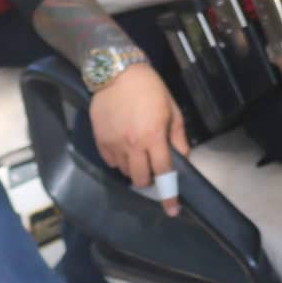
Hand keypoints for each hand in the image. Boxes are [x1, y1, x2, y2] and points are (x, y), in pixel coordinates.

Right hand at [89, 62, 187, 215]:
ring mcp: (113, 144)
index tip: (172, 209)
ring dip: (134, 169)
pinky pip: (110, 163)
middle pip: (140, 179)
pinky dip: (119, 161)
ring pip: (124, 172)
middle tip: (153, 169)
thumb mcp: (172, 110)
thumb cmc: (150, 89)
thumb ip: (178, 137)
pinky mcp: (99, 141)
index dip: (169, 193)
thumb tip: (182, 158)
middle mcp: (132, 144)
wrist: (117, 73)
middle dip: (149, 180)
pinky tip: (125, 147)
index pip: (163, 172)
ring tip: (139, 152)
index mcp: (153, 136)